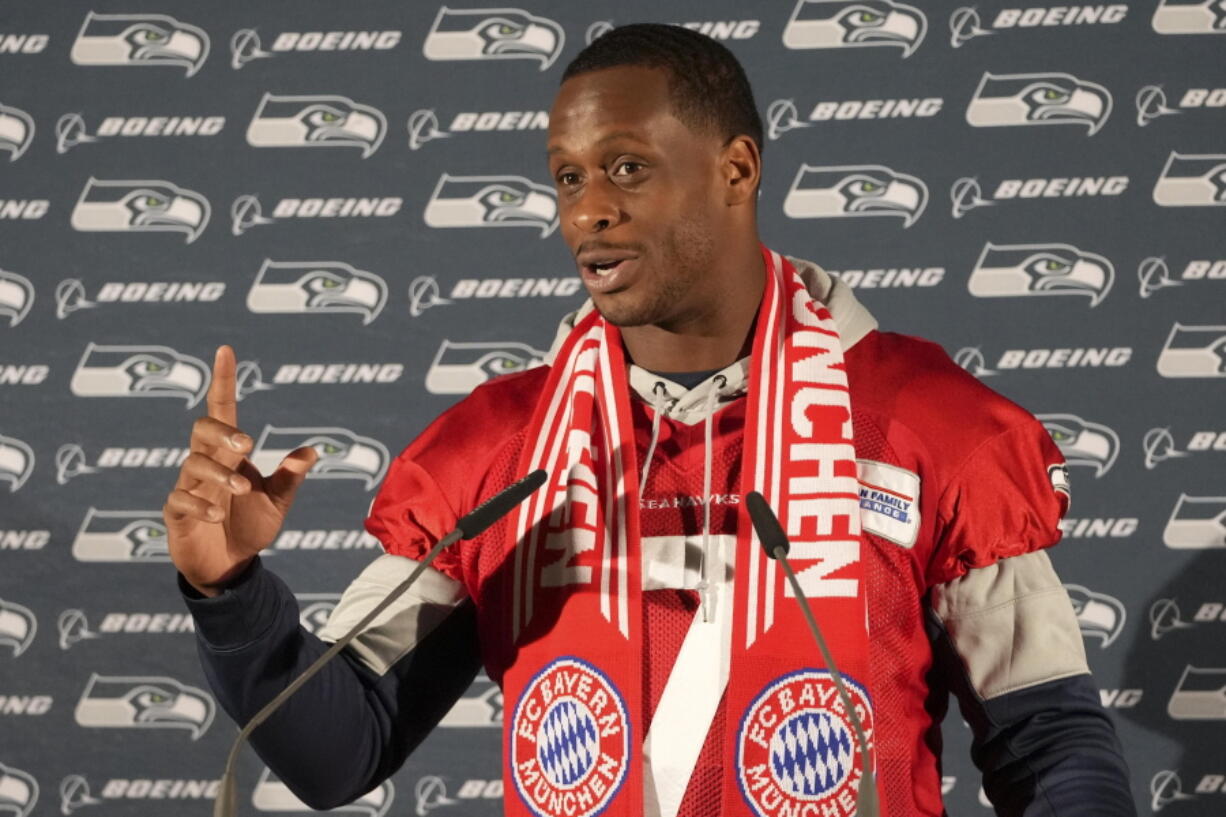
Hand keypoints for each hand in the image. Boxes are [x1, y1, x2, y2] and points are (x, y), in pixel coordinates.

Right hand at [163, 345, 317, 595]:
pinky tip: (218, 516)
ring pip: (192, 464)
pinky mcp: (177, 514)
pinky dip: (199, 505)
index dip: (223, 381)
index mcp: (229, 454)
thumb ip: (290, 477)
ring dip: (219, 473)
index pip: (223, 410)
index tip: (226, 351)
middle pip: (201, 430)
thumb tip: (312, 451)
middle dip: (221, 432)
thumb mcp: (277, 502)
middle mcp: (207, 464)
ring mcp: (189, 487)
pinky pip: (179, 500)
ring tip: (241, 489)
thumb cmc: (250, 526)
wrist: (230, 566)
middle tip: (247, 444)